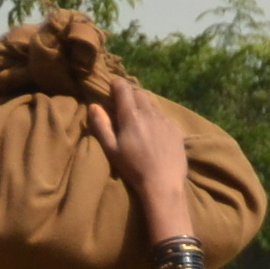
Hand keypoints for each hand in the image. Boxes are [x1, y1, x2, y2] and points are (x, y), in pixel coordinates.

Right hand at [85, 76, 192, 240]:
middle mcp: (149, 113)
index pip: (123, 88)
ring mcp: (165, 121)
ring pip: (153, 105)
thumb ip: (101, 125)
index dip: (117, 84)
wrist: (163, 184)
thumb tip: (93, 106)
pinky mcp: (176, 130)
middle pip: (139, 93)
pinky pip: (164, 118)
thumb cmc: (133, 168)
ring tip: (140, 123)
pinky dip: (156, 120)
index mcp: (131, 116)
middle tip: (124, 109)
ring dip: (144, 108)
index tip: (112, 89)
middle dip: (131, 96)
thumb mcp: (111, 149)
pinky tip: (154, 136)